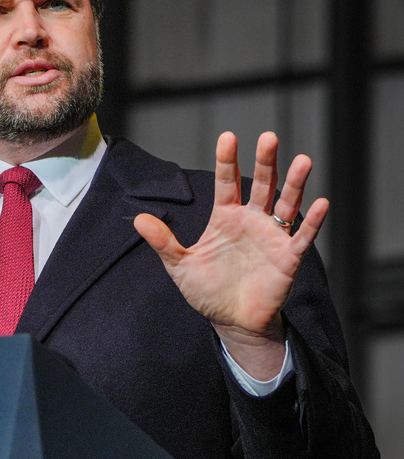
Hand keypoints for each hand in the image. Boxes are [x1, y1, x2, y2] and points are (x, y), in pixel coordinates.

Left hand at [133, 132, 327, 378]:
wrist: (230, 321)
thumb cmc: (206, 290)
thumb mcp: (179, 265)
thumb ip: (163, 241)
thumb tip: (138, 219)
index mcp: (225, 218)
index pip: (226, 183)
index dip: (227, 161)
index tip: (228, 137)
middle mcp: (251, 221)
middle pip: (261, 185)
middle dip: (265, 162)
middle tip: (268, 138)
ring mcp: (272, 237)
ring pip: (286, 204)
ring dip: (295, 183)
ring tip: (303, 160)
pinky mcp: (288, 258)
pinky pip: (303, 237)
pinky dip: (313, 222)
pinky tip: (321, 203)